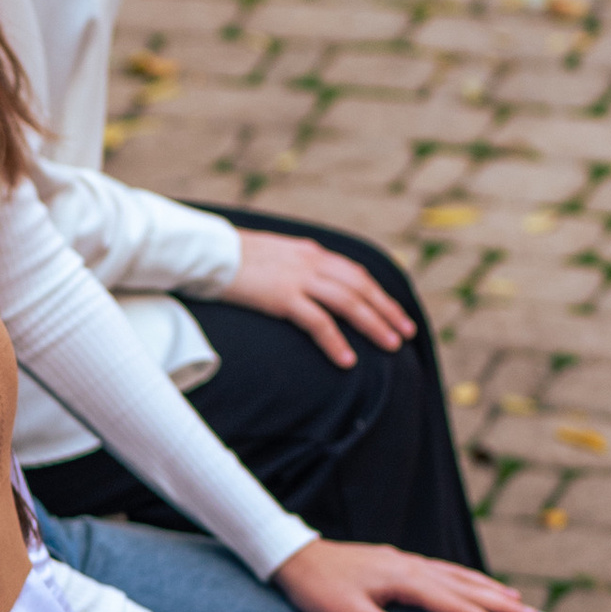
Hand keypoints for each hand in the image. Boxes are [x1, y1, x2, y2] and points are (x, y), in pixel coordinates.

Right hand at [223, 230, 413, 366]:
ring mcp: (298, 278)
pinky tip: (348, 360)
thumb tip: (307, 287)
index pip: (355, 273)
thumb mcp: (272, 257)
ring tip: (391, 346)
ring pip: (348, 303)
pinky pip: (318, 322)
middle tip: (406, 333)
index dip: (378, 294)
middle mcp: (311, 262)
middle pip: (361, 287)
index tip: (394, 312)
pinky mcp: (282, 297)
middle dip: (387, 310)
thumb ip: (294, 267)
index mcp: (310, 252)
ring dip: (373, 324)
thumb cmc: (231, 258)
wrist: (205, 251)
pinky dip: (336, 341)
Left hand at [275, 540, 537, 611]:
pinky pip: (442, 569)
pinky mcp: (397, 561)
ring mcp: (406, 561)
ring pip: (457, 575)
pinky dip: (465, 577)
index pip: (455, 606)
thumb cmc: (319, 592)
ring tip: (517, 601)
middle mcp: (412, 567)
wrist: (294, 558)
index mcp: (405, 582)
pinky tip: (472, 583)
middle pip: (465, 587)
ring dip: (489, 589)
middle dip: (501, 604)